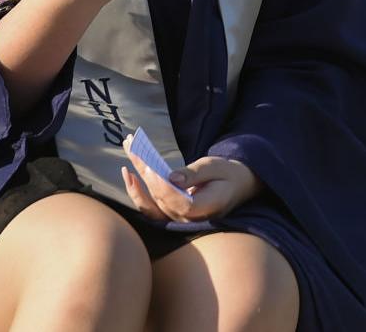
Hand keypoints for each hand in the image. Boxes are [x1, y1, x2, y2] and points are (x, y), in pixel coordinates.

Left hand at [121, 143, 258, 222]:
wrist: (238, 185)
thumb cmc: (229, 174)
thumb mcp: (217, 167)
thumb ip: (195, 174)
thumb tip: (170, 178)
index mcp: (206, 208)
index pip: (180, 202)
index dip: (164, 188)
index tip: (151, 169)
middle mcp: (189, 218)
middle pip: (161, 200)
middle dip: (145, 172)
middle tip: (134, 148)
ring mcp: (178, 218)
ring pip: (151, 204)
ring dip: (136, 180)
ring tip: (128, 154)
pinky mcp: (171, 212)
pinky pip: (150, 207)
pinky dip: (138, 192)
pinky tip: (129, 174)